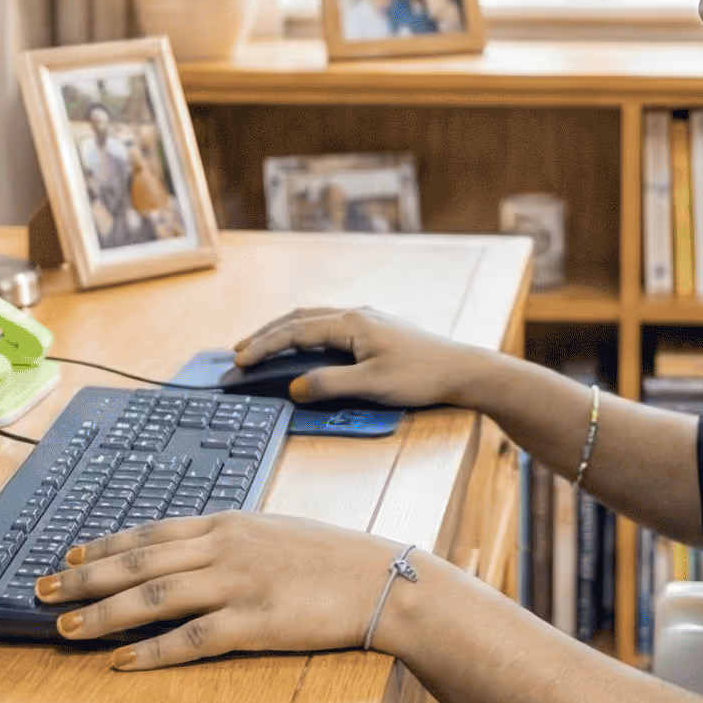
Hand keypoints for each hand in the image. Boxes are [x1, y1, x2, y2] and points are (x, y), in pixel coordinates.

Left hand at [37, 513, 415, 670]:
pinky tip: (121, 662)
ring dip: (103, 615)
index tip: (69, 555)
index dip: (104, 545)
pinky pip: (191, 639)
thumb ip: (229, 540)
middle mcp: (223, 548)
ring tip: (65, 629)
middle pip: (138, 561)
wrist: (383, 581)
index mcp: (227, 523)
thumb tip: (190, 550)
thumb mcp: (273, 532)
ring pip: (153, 597)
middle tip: (41, 590)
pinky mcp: (253, 623)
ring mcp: (237, 585)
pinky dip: (152, 651)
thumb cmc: (331, 558)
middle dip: (83, 578)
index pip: (150, 532)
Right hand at [231, 306, 491, 409]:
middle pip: (299, 318)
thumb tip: (294, 387)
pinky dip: (306, 335)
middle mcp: (355, 315)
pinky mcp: (375, 330)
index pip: (294, 331)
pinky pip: (329, 326)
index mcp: (350, 323)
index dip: (264, 346)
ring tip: (262, 347)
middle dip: (266, 334)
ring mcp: (366, 320)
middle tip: (239, 351)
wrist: (462, 369)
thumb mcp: (372, 385)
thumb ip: (330, 385)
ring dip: (285, 332)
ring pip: (314, 320)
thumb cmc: (421, 376)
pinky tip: (304, 346)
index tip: (239, 361)